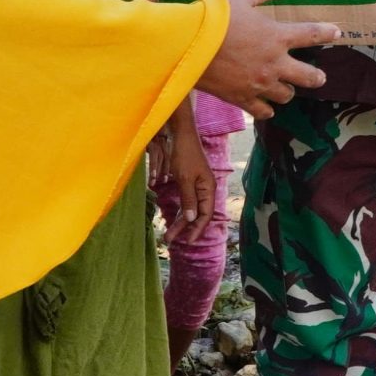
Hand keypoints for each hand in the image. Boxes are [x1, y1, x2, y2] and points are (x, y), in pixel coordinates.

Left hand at [163, 123, 217, 244]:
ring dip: (179, 221)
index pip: (206, 215)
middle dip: (184, 228)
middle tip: (169, 240)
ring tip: (167, 233)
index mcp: (208, 188)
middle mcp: (205, 189)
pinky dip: (179, 210)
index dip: (197, 229)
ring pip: (190, 208)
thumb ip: (188, 199)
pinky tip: (172, 217)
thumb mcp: (184, 178)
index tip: (187, 241)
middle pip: (197, 214)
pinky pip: (186, 201)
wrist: (180, 133)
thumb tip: (192, 218)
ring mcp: (196, 185)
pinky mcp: (188, 181)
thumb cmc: (184, 153)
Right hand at [200, 0, 338, 119]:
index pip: (311, 34)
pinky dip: (266, 108)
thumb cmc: (214, 18)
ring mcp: (260, 84)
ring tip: (285, 88)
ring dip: (288, 91)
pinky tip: (265, 105)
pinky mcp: (243, 99)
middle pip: (308, 77)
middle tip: (319, 77)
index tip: (337, 33)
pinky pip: (263, 111)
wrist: (188, 46)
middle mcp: (274, 64)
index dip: (327, 33)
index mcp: (277, 37)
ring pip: (286, 95)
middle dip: (316, 77)